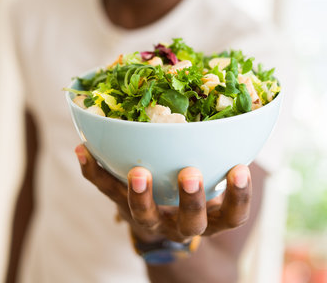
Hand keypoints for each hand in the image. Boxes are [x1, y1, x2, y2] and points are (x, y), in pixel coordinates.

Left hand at [74, 144, 251, 243]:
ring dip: (139, 195)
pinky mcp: (121, 205)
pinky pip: (105, 189)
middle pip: (191, 223)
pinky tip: (82, 148)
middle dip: (191, 200)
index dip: (238, 196)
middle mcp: (182, 225)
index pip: (233, 215)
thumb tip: (244, 102)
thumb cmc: (193, 190)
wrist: (160, 221)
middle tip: (190, 172)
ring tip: (137, 171)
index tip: (239, 168)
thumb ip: (224, 150)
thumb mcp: (215, 176)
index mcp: (212, 217)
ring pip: (144, 216)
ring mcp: (151, 219)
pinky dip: (92, 170)